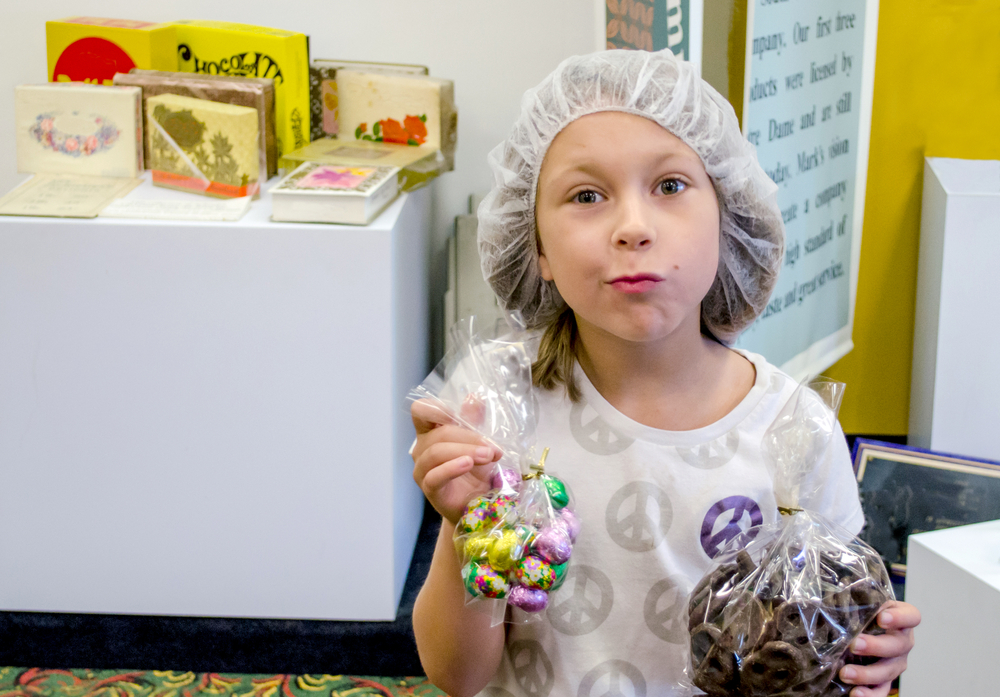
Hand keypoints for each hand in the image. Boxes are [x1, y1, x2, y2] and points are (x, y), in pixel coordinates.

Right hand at [411, 396, 501, 525]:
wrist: (477, 504)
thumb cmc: (475, 471)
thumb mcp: (478, 443)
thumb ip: (473, 420)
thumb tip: (475, 396)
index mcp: (430, 432)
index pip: (421, 410)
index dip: (436, 408)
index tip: (457, 415)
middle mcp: (422, 448)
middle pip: (439, 433)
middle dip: (469, 437)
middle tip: (493, 447)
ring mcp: (422, 469)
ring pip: (436, 452)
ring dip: (465, 451)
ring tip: (488, 456)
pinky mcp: (429, 488)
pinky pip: (434, 475)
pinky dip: (451, 468)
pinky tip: (467, 464)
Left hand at [840, 600, 920, 696]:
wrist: (854, 630)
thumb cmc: (857, 612)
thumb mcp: (855, 602)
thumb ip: (849, 599)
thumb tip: (824, 598)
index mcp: (900, 618)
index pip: (911, 616)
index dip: (899, 618)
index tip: (881, 618)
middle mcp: (902, 641)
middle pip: (898, 646)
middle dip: (876, 646)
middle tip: (854, 645)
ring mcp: (895, 662)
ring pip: (888, 671)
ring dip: (867, 674)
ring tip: (845, 673)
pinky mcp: (885, 680)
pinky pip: (881, 691)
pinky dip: (870, 695)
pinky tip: (855, 693)